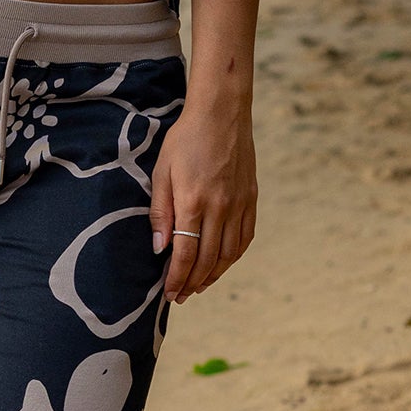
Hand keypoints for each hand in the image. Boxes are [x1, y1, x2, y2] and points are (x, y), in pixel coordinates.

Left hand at [150, 98, 257, 304]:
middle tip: (180, 296)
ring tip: (199, 286)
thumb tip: (159, 248)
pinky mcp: (251, 199)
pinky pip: (245, 238)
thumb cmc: (185, 140)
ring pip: (229, 254)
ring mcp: (239, 205)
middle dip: (193, 282)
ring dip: (214, 275)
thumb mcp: (162, 172)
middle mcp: (220, 208)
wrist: (222, 114)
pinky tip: (222, 264)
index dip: (177, 278)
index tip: (169, 293)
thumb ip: (161, 212)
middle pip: (208, 259)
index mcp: (194, 201)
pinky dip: (233, 257)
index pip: (186, 253)